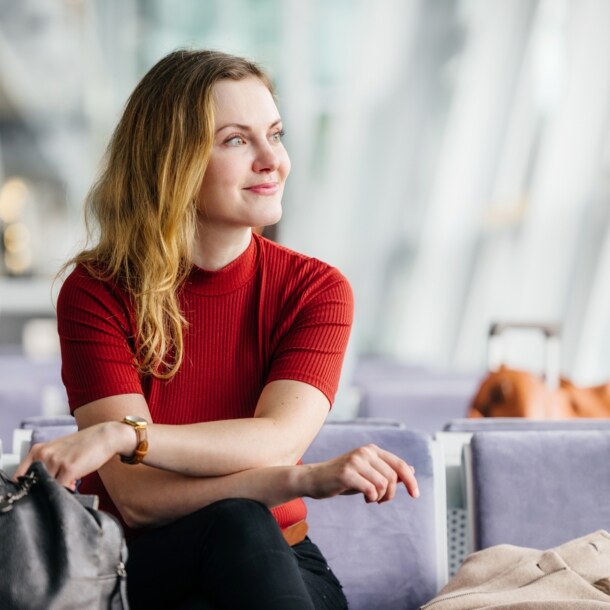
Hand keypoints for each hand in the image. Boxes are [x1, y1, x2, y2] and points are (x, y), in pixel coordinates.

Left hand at [13, 422, 130, 489]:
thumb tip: (43, 488)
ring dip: (59, 488)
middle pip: (35, 484)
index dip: (29, 486)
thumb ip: (46, 466)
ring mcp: (56, 461)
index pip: (20, 476)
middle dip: (47, 487)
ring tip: (70, 479)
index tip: (39, 487)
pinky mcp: (69, 468)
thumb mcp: (58, 450)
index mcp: (38, 450)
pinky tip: (75, 481)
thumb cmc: (83, 444)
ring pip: (48, 487)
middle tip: (61, 481)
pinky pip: (61, 489)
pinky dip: (67, 489)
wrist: (104, 437)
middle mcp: (44, 454)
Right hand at [302, 444, 418, 502]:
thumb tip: (411, 470)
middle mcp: (365, 452)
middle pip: (392, 476)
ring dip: (380, 497)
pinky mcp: (346, 473)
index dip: (410, 480)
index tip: (415, 495)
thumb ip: (388, 471)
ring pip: (383, 483)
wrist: (315, 479)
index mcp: (372, 450)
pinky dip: (372, 498)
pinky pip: (370, 489)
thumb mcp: (368, 474)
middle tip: (380, 500)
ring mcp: (355, 461)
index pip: (399, 464)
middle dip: (391, 494)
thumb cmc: (343, 478)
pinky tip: (365, 498)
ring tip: (371, 499)